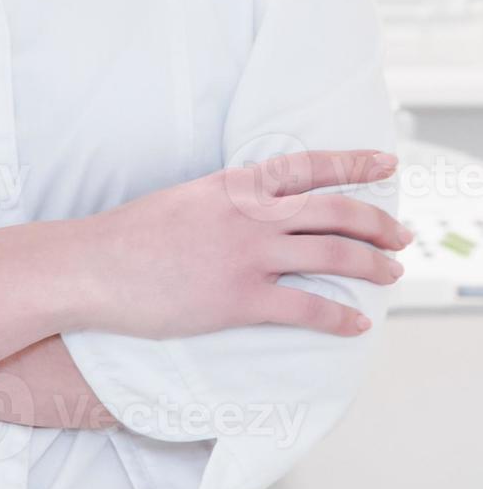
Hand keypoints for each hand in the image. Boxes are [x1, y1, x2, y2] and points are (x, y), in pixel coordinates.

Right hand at [76, 150, 409, 338]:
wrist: (89, 267)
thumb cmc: (125, 238)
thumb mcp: (181, 200)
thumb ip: (223, 203)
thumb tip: (252, 214)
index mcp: (234, 186)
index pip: (309, 166)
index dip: (355, 163)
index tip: (386, 164)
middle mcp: (249, 216)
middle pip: (337, 212)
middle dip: (379, 225)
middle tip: (399, 237)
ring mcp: (246, 257)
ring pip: (334, 256)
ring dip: (372, 266)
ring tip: (389, 275)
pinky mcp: (238, 300)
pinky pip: (307, 309)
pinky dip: (340, 318)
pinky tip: (356, 325)